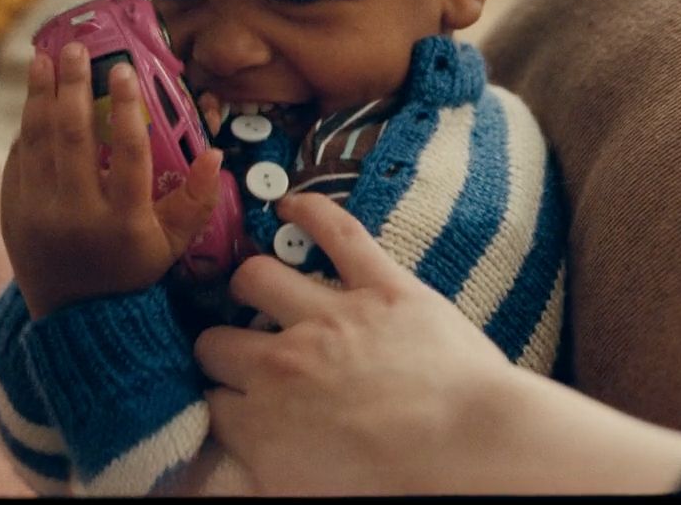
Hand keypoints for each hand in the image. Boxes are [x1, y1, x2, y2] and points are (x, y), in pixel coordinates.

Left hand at [1, 43, 223, 318]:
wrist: (72, 315)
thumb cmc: (130, 268)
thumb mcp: (172, 243)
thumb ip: (197, 200)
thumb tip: (214, 152)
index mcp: (122, 221)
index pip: (127, 155)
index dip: (128, 109)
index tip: (124, 70)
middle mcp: (76, 215)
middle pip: (73, 138)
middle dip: (73, 86)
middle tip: (76, 48)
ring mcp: (38, 213)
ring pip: (38, 140)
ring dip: (40, 94)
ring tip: (44, 57)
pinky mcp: (13, 211)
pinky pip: (19, 158)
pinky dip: (28, 125)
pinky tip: (36, 98)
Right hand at [194, 192, 680, 495]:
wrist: (471, 458)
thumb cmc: (401, 491)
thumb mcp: (305, 501)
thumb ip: (256, 477)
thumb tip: (209, 483)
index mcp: (263, 424)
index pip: (210, 401)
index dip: (217, 401)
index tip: (227, 403)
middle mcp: (283, 363)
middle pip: (219, 340)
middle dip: (220, 346)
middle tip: (235, 350)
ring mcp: (329, 316)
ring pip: (258, 279)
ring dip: (251, 285)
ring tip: (253, 285)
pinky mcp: (381, 285)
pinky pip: (335, 233)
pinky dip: (310, 212)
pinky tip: (291, 206)